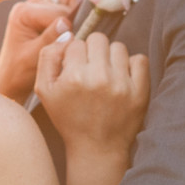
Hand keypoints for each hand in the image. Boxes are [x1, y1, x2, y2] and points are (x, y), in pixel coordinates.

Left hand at [0, 0, 77, 102]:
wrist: (12, 81)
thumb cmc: (20, 73)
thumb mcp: (34, 58)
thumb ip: (49, 39)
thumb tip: (66, 23)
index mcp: (24, 12)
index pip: (59, 12)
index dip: (68, 28)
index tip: (68, 46)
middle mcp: (31, 4)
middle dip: (73, 18)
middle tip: (71, 39)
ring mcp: (40, 5)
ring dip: (74, 14)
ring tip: (70, 35)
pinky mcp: (48, 11)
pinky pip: (67, 1)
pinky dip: (73, 12)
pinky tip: (71, 30)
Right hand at [35, 32, 149, 155]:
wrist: (97, 149)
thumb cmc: (69, 118)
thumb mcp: (44, 91)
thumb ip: (48, 57)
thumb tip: (67, 35)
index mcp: (74, 77)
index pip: (76, 43)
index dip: (74, 55)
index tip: (75, 70)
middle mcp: (99, 78)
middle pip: (98, 39)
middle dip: (93, 51)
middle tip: (91, 69)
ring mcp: (122, 85)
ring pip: (119, 47)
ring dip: (111, 57)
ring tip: (106, 74)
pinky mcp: (140, 92)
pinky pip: (140, 59)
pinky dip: (132, 65)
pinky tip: (122, 78)